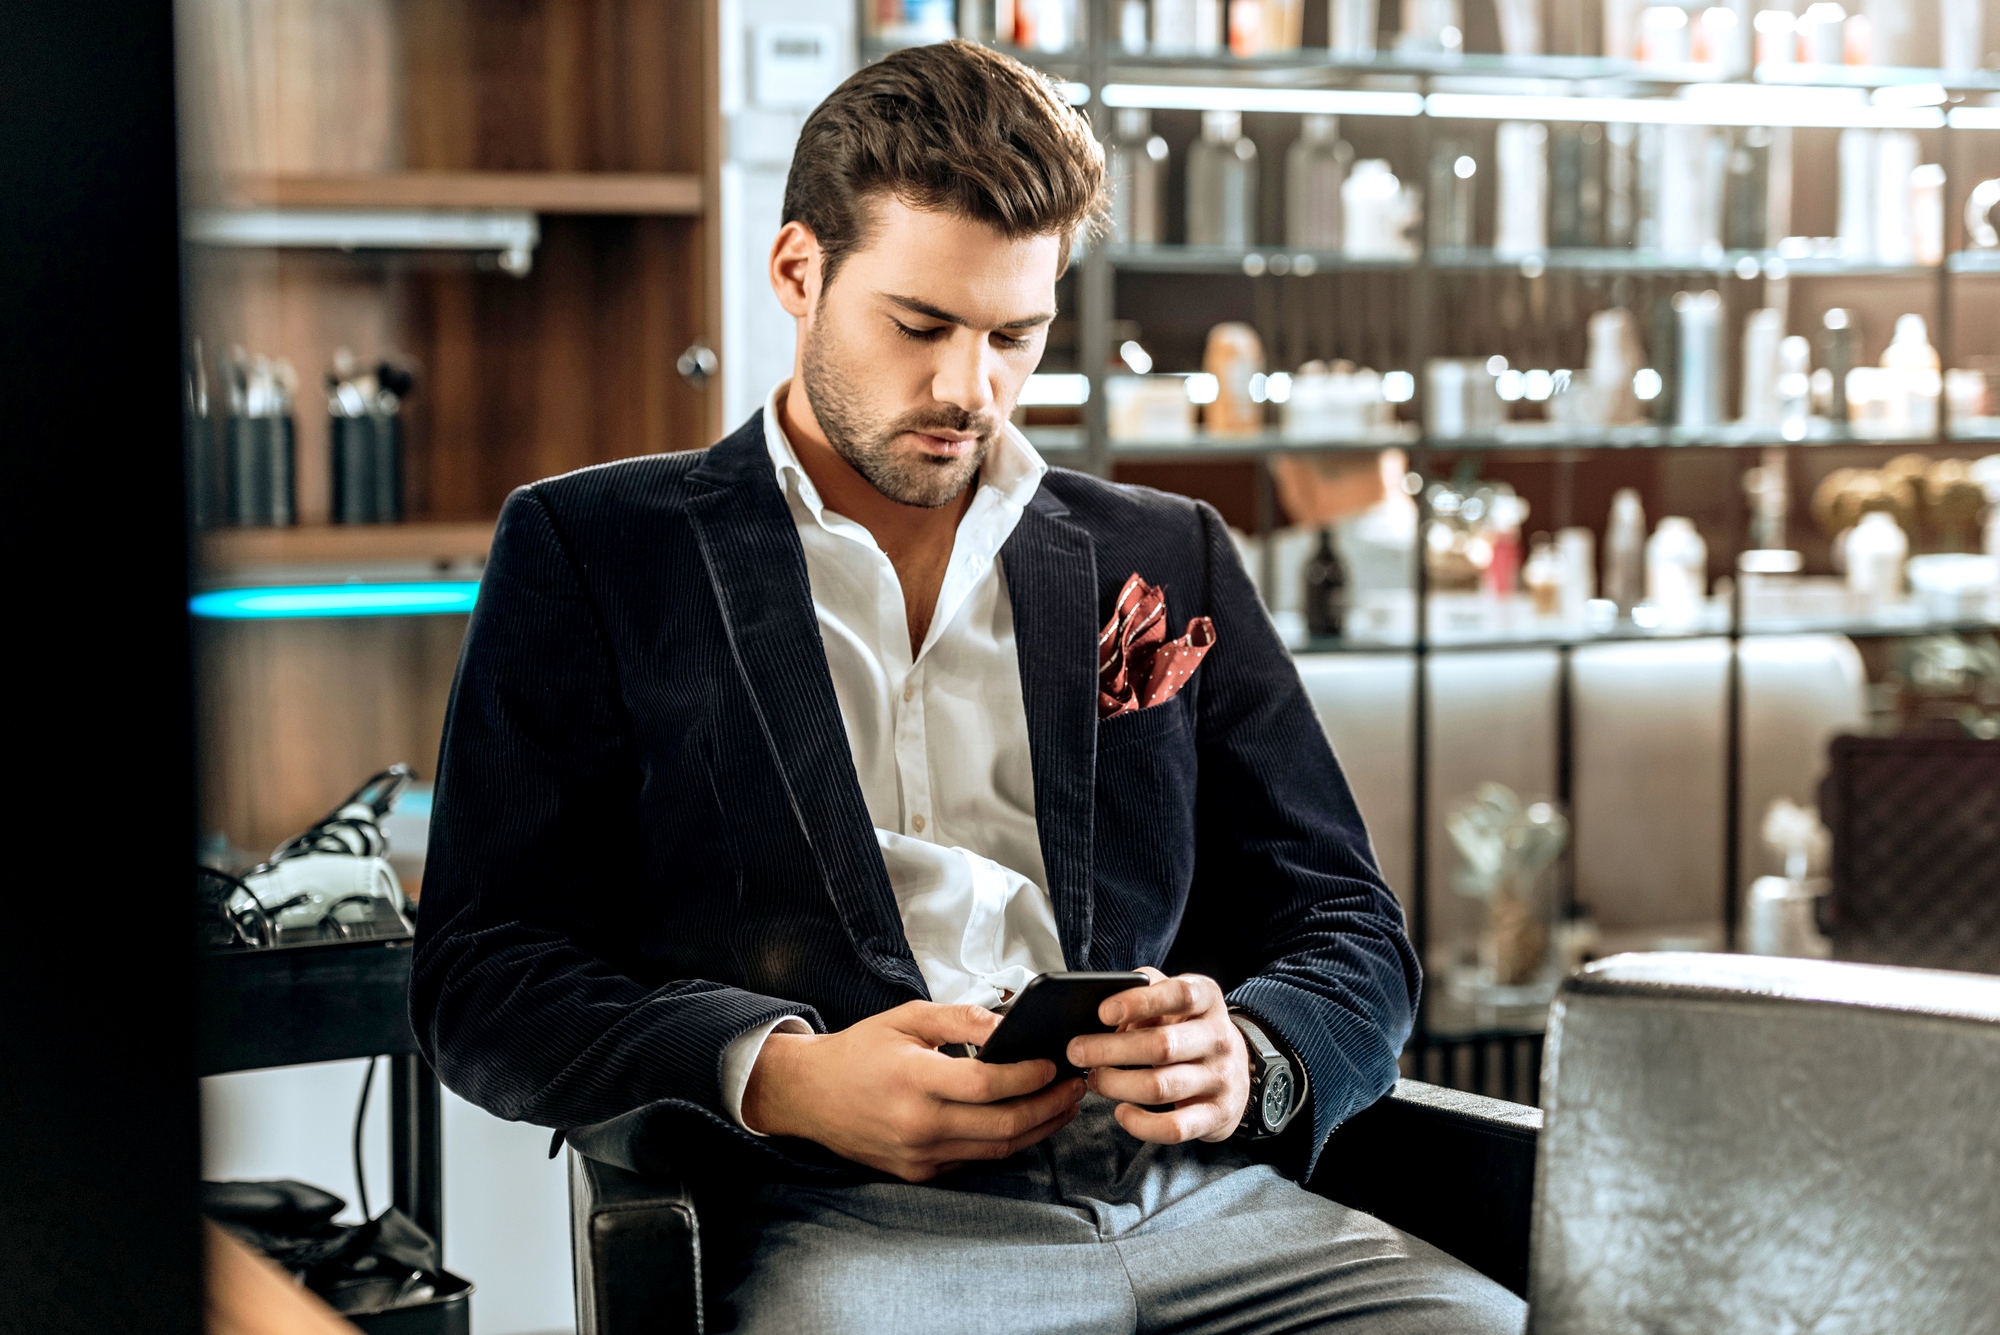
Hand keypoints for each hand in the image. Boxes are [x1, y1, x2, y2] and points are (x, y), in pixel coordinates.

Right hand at [740, 1000, 1085, 1181]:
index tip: (1055, 1064)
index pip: (987, 1084)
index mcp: (914, 1080)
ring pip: (994, 1150)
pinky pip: (972, 1159)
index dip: (1028, 1076)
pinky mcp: (918, 1171)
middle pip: (1002, 1126)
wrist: (809, 1095)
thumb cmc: (858, 1051)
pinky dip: (1003, 1142)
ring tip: (1061, 1106)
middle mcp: (918, 1124)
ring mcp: (918, 1155)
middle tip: (1075, 1088)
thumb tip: (1009, 1023)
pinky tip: (1023, 1122)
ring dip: (1036, 1129)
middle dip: (1048, 1107)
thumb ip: (960, 1019)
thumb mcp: (906, 1018)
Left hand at [1065, 967, 1248, 1143]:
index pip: (1179, 995)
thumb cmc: (1188, 1029)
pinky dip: (1141, 1124)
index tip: (1103, 1012)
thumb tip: (1102, 1008)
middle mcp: (1219, 1038)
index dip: (1140, 1002)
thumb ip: (1143, 991)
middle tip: (1076, 1051)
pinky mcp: (1215, 1115)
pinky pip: (1173, 1127)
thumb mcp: (1174, 1001)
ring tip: (1094, 1079)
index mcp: (1208, 1000)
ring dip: (1116, 1085)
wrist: (1236, 1071)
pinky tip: (1121, 1112)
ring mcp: (1220, 1079)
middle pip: (1162, 1045)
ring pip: (1160, 1087)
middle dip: (1109, 1050)